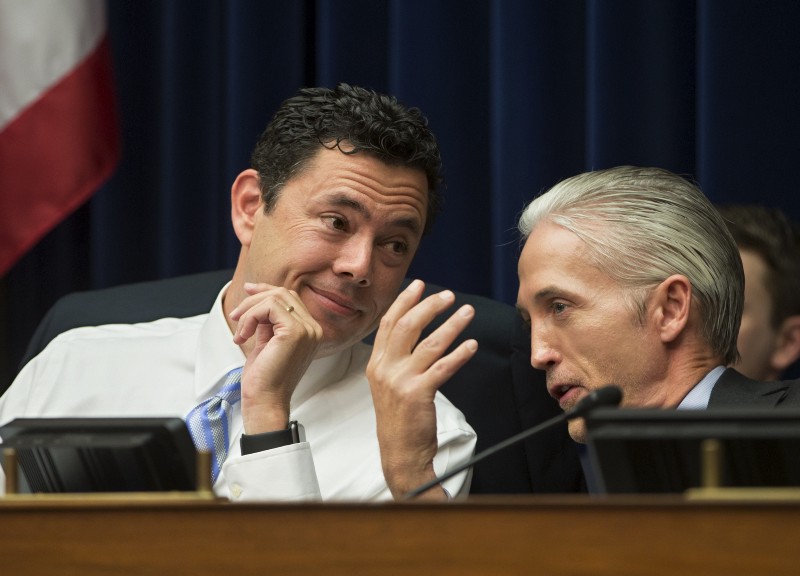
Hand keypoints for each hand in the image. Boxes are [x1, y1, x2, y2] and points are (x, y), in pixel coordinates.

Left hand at [229, 282, 322, 434]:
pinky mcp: (295, 332)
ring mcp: (307, 330)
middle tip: (236, 317)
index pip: (290, 298)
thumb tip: (257, 297)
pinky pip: (269, 307)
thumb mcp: (266, 342)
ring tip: (240, 331)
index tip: (247, 291)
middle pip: (283, 293)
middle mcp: (313, 329)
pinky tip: (243, 335)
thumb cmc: (264, 379)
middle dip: (254, 300)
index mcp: (310, 331)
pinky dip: (250, 317)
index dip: (266, 290)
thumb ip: (268, 321)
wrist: (265, 401)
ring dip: (250, 310)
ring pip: (275, 297)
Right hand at [367, 279, 477, 499]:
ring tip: (467, 312)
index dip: (404, 301)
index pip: (389, 323)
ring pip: (429, 343)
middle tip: (448, 295)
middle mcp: (385, 369)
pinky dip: (459, 354)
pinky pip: (443, 367)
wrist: (400, 452)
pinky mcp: (418, 394)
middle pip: (407, 326)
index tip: (419, 285)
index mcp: (376, 363)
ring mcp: (400, 381)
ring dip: (451, 324)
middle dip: (429, 306)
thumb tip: (413, 331)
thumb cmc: (399, 418)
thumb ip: (396, 359)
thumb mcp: (388, 384)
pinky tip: (471, 345)